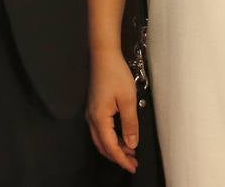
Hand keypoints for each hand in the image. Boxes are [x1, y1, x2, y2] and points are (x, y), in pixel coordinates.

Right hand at [85, 51, 139, 172]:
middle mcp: (92, 119)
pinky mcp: (94, 109)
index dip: (121, 159)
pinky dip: (112, 139)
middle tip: (133, 163)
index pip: (110, 146)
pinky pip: (101, 131)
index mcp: (99, 118)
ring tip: (131, 153)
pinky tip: (123, 138)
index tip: (133, 167)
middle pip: (103, 146)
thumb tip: (132, 144)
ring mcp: (91, 114)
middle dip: (118, 156)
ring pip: (101, 139)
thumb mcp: (128, 100)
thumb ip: (130, 124)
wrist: (104, 56)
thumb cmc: (116, 75)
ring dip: (115, 148)